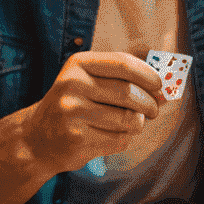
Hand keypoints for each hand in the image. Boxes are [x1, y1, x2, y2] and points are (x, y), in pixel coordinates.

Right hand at [26, 51, 163, 173]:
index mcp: (78, 64)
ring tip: (131, 123)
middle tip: (154, 110)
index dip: (148, 75)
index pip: (124, 64)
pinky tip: (111, 135)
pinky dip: (124, 139)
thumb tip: (166, 89)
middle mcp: (72, 84)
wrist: (37, 138)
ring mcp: (72, 112)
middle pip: (129, 93)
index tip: (159, 85)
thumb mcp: (91, 82)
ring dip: (138, 123)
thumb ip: (126, 80)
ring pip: (128, 119)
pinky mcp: (76, 139)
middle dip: (149, 103)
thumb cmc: (75, 106)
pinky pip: (119, 139)